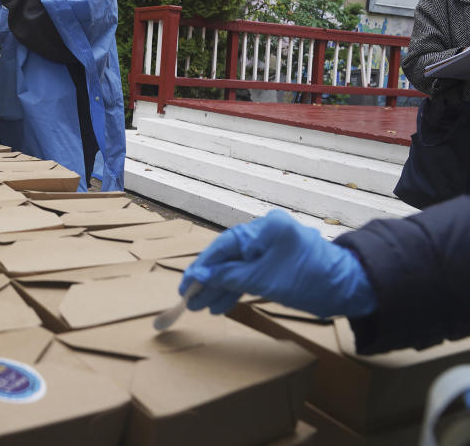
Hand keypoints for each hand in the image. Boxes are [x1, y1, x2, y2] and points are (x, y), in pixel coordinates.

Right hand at [180, 210, 377, 318]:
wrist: (349, 289)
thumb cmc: (309, 278)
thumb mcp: (264, 279)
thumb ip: (229, 276)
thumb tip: (198, 276)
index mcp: (264, 228)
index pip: (224, 245)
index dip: (203, 265)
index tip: (186, 283)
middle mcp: (266, 235)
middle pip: (228, 257)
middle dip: (209, 280)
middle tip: (189, 299)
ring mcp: (271, 251)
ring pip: (237, 268)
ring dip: (220, 288)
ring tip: (201, 306)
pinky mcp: (276, 266)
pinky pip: (250, 275)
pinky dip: (236, 289)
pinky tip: (221, 303)